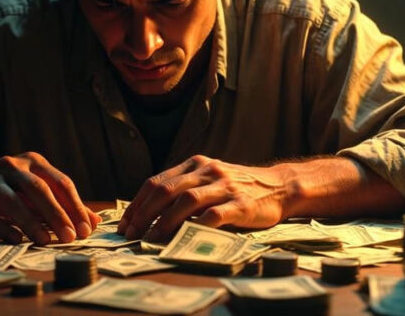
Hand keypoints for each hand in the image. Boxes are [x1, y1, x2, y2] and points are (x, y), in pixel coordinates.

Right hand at [0, 152, 99, 244]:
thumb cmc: (10, 186)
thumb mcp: (37, 188)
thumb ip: (64, 203)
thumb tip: (93, 223)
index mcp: (33, 161)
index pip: (60, 182)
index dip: (75, 206)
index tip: (85, 229)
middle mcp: (12, 165)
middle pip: (38, 189)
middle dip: (56, 214)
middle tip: (70, 237)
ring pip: (11, 201)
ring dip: (30, 222)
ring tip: (44, 240)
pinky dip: (2, 227)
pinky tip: (16, 239)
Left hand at [117, 155, 291, 241]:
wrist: (279, 186)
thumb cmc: (239, 188)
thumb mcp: (209, 179)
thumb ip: (185, 188)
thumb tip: (149, 211)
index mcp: (195, 164)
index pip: (156, 181)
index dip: (137, 203)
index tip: (125, 223)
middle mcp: (207, 171)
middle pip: (166, 189)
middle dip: (144, 213)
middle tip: (130, 233)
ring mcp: (224, 186)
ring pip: (186, 201)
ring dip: (164, 222)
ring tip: (150, 239)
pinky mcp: (241, 204)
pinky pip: (214, 215)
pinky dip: (196, 227)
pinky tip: (183, 239)